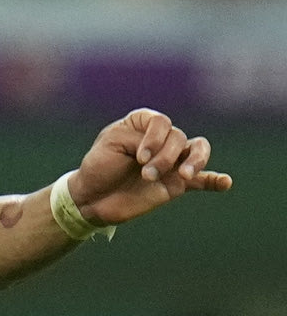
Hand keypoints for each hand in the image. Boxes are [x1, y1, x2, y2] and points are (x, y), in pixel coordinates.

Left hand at [68, 108, 231, 226]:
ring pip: (197, 151)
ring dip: (195, 162)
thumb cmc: (99, 165)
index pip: (161, 122)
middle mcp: (160, 140)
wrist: (93, 197)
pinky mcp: (176, 184)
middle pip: (179, 138)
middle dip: (165, 157)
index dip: (154, 138)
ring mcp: (171, 161)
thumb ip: (140, 140)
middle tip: (146, 173)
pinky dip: (216, 180)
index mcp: (141, 124)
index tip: (139, 157)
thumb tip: (170, 152)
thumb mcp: (112, 144)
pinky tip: (225, 182)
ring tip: (185, 176)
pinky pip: (203, 180)